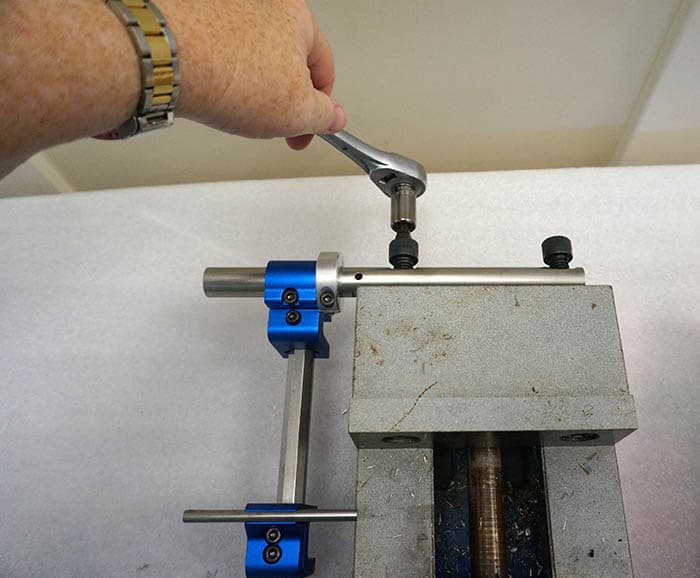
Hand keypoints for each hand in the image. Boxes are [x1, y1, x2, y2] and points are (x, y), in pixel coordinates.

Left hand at [159, 0, 345, 149]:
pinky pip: (224, 58)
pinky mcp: (199, 24)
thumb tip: (331, 117)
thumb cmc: (229, 74)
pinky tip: (218, 96)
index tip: (311, 128)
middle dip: (285, 99)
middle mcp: (264, 5)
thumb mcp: (297, 112)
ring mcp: (228, 12)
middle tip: (275, 125)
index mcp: (297, 17)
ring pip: (255, 62)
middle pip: (288, 64)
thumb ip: (324, 116)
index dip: (321, 108)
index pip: (324, 69)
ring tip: (239, 109)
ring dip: (255, 91)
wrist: (168, 60)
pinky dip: (226, 79)